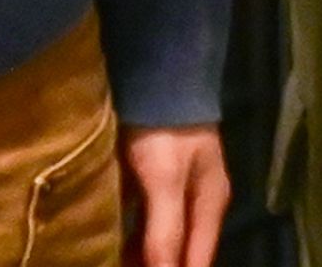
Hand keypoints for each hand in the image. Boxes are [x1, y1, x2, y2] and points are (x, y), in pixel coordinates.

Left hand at [121, 122, 230, 266]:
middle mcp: (197, 202)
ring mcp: (177, 189)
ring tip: (114, 262)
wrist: (157, 73)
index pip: (197, 263)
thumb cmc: (164, 131)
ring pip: (161, 237)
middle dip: (158, 266)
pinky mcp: (154, 177)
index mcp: (209, 206)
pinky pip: (145, 219)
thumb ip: (164, 232)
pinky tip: (112, 241)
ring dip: (141, 254)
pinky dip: (131, 235)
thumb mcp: (164, 182)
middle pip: (181, 252)